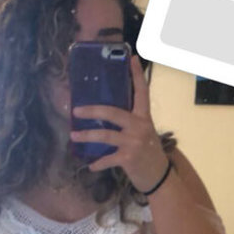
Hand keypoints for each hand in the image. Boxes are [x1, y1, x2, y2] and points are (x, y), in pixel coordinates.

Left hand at [70, 54, 168, 191]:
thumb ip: (131, 122)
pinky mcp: (128, 158)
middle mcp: (139, 126)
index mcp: (144, 117)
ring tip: (73, 136)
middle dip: (92, 111)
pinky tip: (90, 166)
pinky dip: (98, 163)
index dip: (136, 75)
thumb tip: (108, 116)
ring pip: (105, 135)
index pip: (142, 92)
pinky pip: (107, 159)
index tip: (132, 58)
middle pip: (112, 112)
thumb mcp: (143, 132)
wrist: (159, 176)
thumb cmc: (148, 152)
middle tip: (76, 111)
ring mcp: (133, 142)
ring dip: (86, 136)